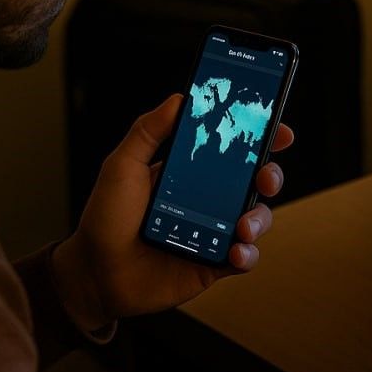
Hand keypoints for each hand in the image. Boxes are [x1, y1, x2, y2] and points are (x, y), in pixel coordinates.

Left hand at [52, 94, 293, 329]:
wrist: (95, 273)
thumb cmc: (104, 219)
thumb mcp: (121, 166)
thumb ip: (148, 131)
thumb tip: (179, 98)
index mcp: (190, 171)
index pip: (232, 148)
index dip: (259, 137)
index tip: (276, 128)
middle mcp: (207, 199)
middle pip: (255, 181)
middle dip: (271, 175)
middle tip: (265, 177)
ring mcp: (213, 232)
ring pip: (257, 218)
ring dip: (260, 218)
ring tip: (243, 226)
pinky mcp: (213, 263)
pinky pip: (244, 257)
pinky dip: (247, 254)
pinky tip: (236, 252)